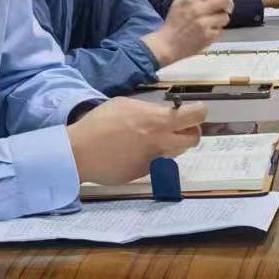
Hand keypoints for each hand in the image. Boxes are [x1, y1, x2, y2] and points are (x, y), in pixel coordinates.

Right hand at [67, 97, 207, 185]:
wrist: (79, 153)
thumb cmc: (100, 123)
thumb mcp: (126, 105)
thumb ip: (149, 110)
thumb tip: (161, 115)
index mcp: (159, 121)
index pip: (196, 116)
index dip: (199, 112)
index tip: (193, 111)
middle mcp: (162, 142)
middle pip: (194, 139)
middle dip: (190, 132)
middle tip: (177, 128)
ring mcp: (155, 160)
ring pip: (175, 152)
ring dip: (169, 145)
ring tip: (148, 140)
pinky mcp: (144, 174)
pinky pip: (156, 163)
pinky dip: (149, 157)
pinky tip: (130, 152)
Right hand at [142, 0, 235, 64]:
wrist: (167, 45)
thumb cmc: (174, 22)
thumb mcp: (180, 2)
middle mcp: (197, 9)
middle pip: (225, 0)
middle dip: (229, 3)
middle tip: (227, 7)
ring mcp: (203, 23)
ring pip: (225, 16)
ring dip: (222, 19)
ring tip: (212, 22)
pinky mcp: (207, 36)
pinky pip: (221, 30)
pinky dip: (217, 30)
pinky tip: (208, 31)